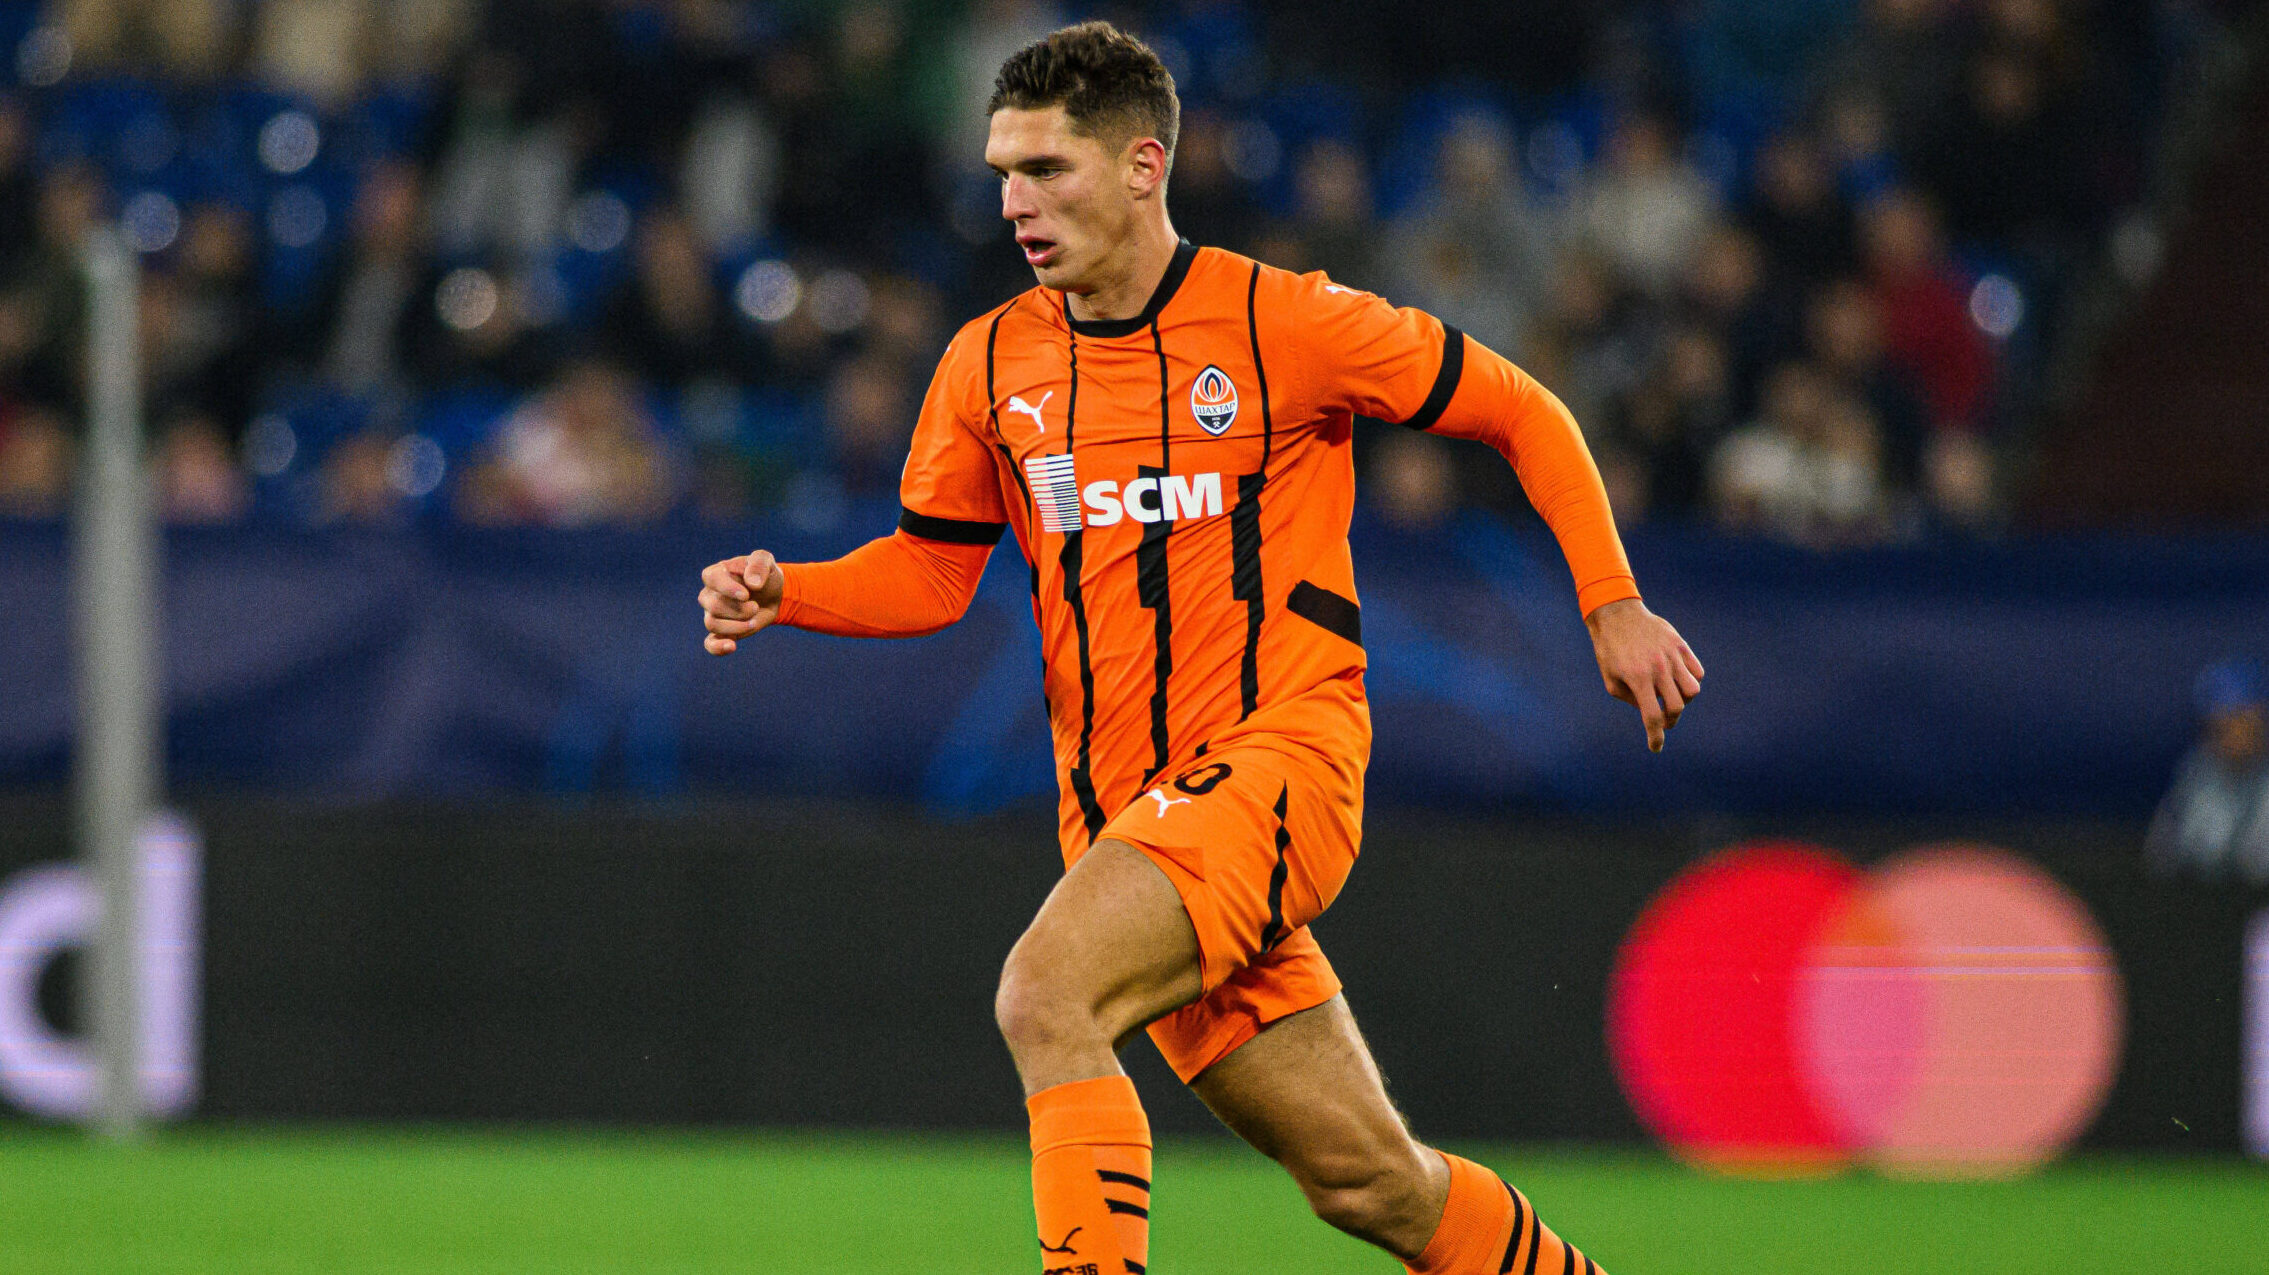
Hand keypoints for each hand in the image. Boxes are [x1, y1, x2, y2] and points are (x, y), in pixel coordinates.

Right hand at [698, 550, 784, 654]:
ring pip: (713, 624)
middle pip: (714, 606)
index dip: (728, 589)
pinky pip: (710, 643)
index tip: (746, 595)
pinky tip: (732, 647)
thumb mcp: (766, 561)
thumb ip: (759, 564)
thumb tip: (752, 584)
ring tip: (754, 621)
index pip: (711, 579)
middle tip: (756, 606)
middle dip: (740, 610)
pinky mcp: (721, 632)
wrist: (772, 595)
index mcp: (716, 573)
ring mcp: (712, 614)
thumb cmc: (764, 574)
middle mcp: (709, 594)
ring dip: (738, 626)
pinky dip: (717, 648)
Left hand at [1585, 598, 1703, 752]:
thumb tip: (1652, 712)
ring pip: (1693, 690)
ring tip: (1671, 697)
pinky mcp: (1680, 645)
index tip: (1655, 748)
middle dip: (1671, 720)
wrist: (1617, 615)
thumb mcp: (1610, 680)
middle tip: (1663, 721)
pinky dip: (1691, 681)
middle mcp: (1658, 668)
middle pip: (1677, 706)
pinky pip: (1697, 671)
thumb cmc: (1609, 650)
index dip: (1655, 737)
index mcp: (1637, 678)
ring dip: (1684, 700)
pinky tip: (1677, 681)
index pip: (1652, 717)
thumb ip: (1631, 700)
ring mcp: (1672, 655)